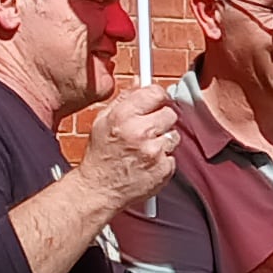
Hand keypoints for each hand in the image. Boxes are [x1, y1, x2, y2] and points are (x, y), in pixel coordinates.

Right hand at [79, 84, 180, 211]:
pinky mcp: (163, 169)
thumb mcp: (103, 122)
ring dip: (163, 141)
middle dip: (161, 120)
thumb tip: (141, 82)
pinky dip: (163, 160)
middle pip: (170, 114)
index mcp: (123, 116)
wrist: (99, 191)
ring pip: (174, 136)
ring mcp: (154, 152)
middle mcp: (140, 132)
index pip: (155, 93)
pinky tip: (148, 163)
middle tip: (149, 129)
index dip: (158, 96)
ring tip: (145, 150)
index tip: (158, 100)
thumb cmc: (99, 156)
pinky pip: (173, 157)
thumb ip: (124, 99)